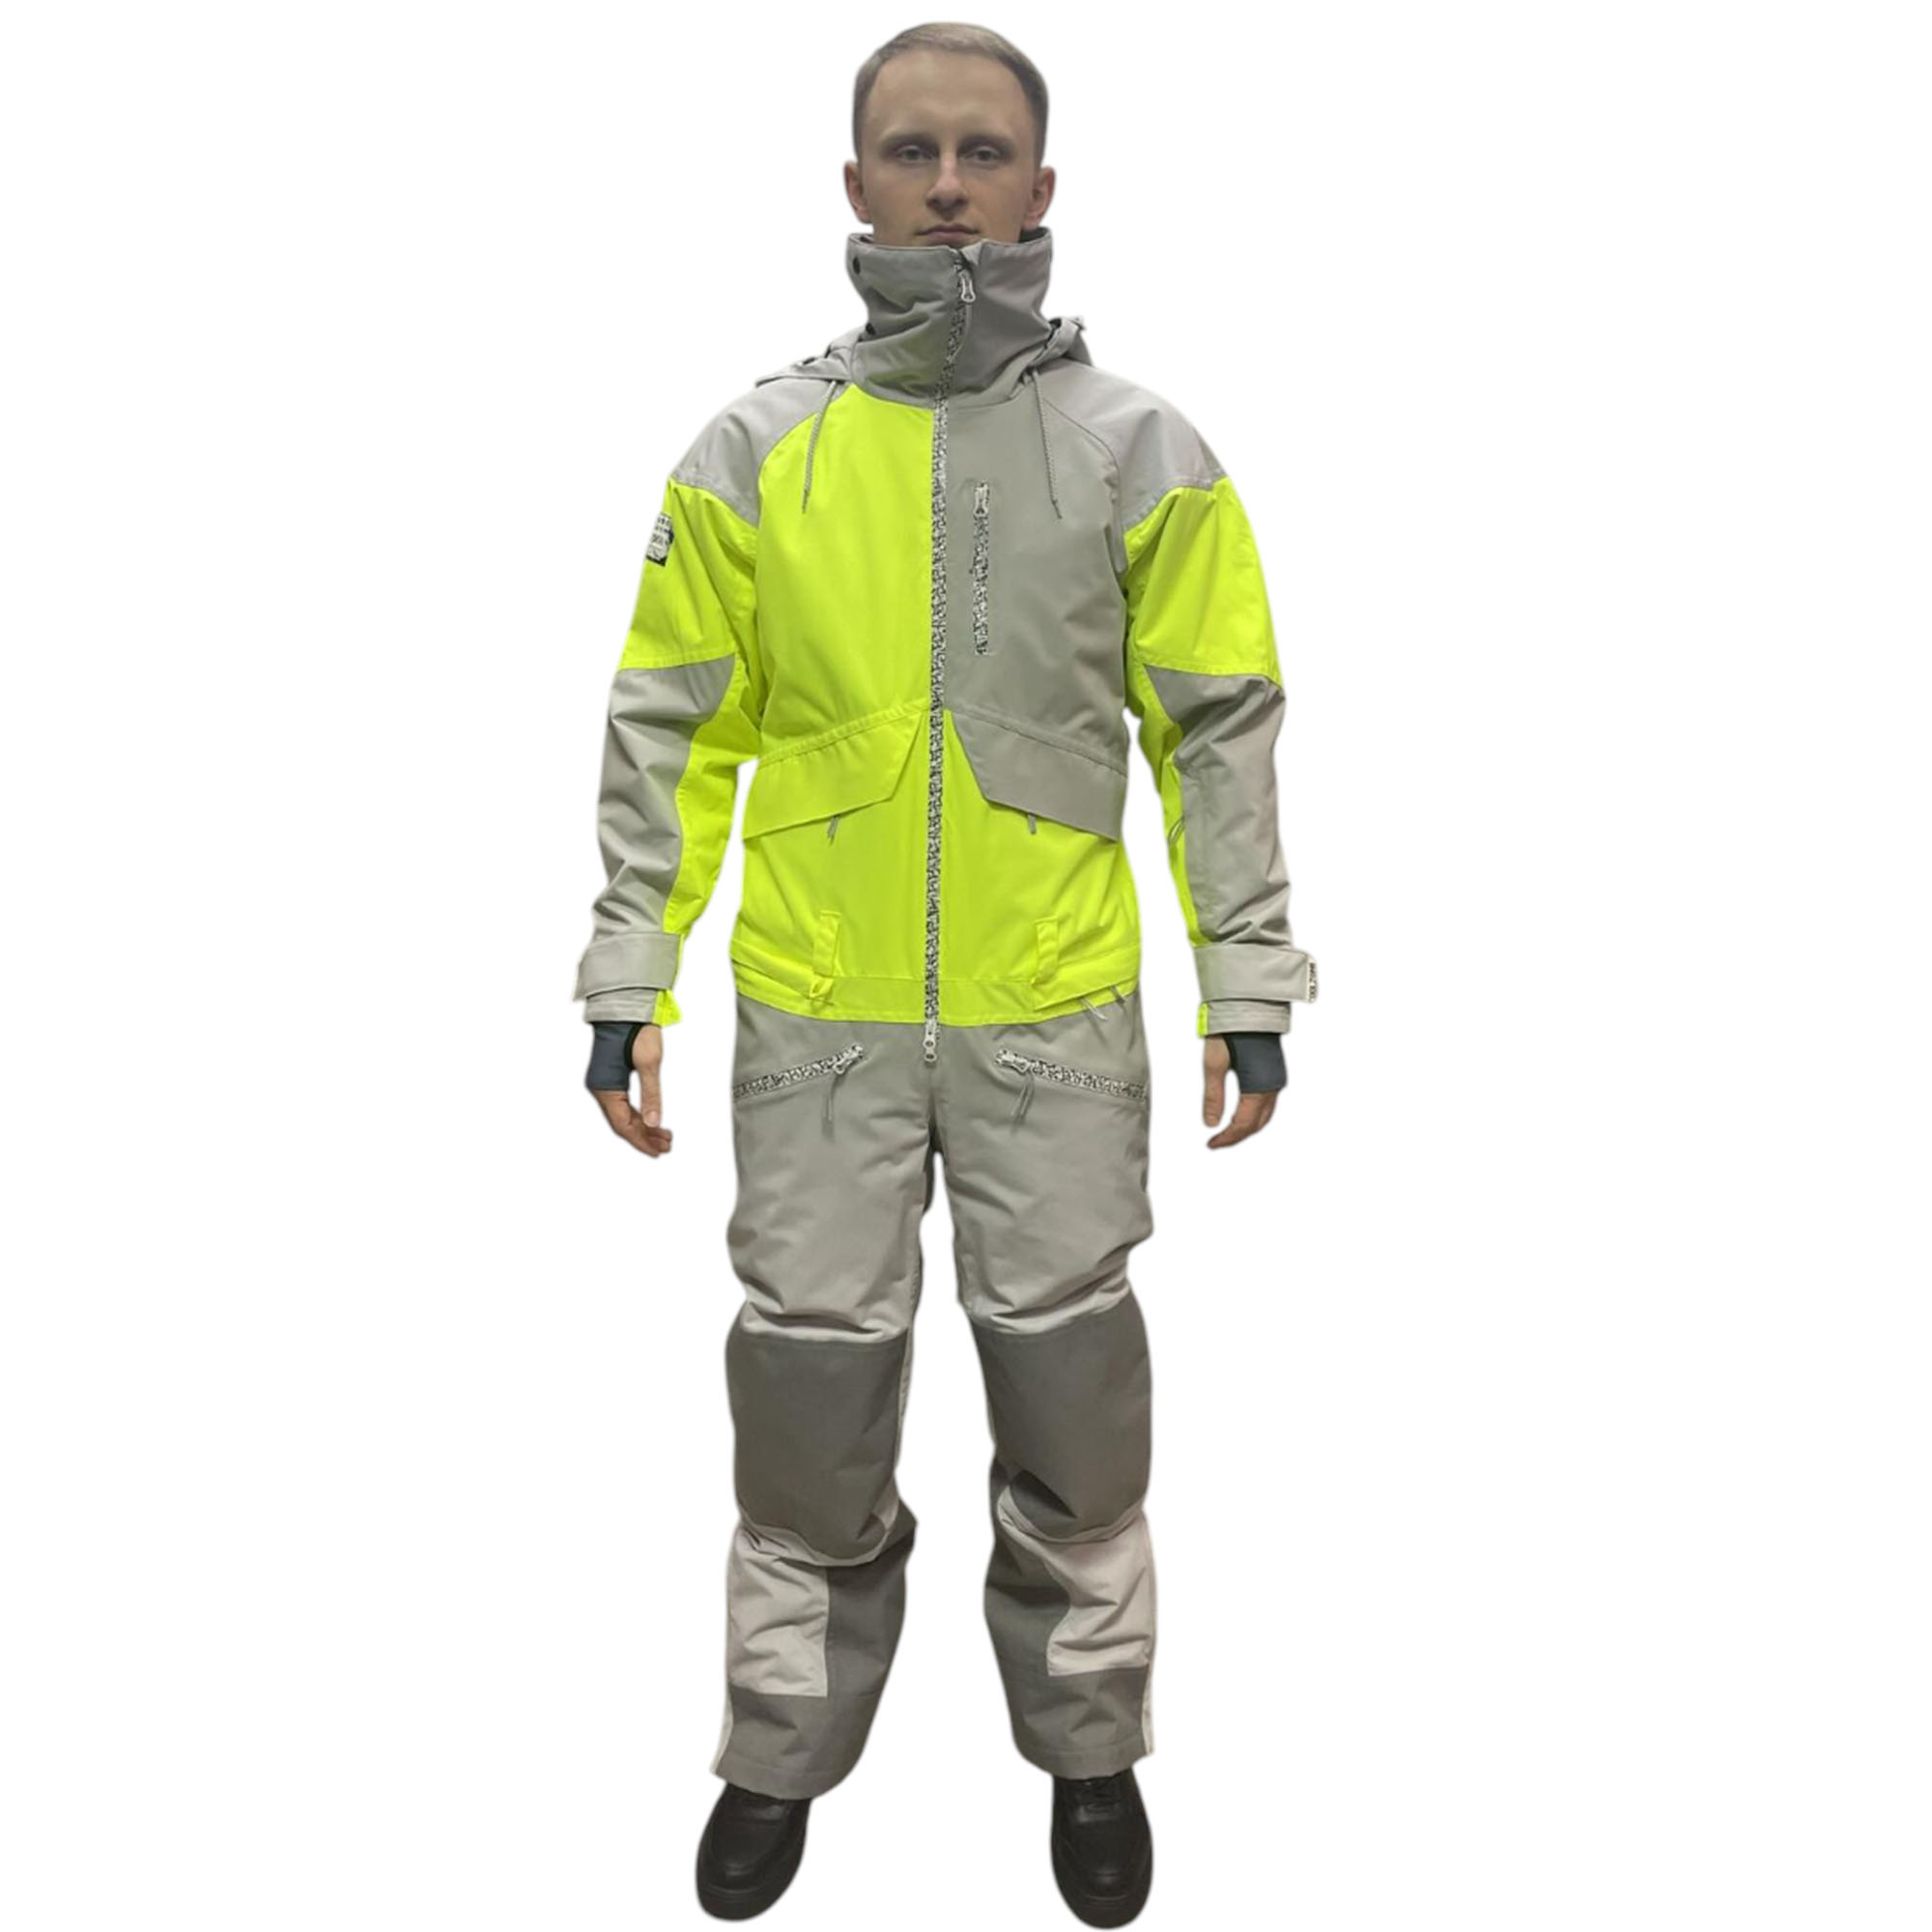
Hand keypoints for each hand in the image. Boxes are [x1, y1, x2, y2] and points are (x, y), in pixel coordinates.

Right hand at [589, 1022, 671, 1156]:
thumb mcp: (650, 1063)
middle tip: (666, 1147)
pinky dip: (639, 1115)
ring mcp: (605, 1082)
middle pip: (622, 1123)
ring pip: (623, 1115)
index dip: (641, 1140)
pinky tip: (653, 1122)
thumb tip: (655, 1123)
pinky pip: (623, 1104)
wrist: (627, 1007)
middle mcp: (601, 1087)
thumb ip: (652, 1095)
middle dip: (645, 1136)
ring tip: (664, 1137)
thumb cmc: (635, 1029)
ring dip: (644, 1127)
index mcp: (605, 1087)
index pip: (622, 1125)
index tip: (657, 1151)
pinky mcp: (612, 1077)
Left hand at [1201, 1034, 1277, 1148]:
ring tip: (1227, 1132)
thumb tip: (1211, 1124)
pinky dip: (1255, 1114)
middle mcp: (1273, 1085)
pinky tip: (1242, 1113)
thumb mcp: (1214, 1064)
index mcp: (1259, 1087)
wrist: (1249, 1004)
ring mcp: (1276, 1078)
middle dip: (1238, 1136)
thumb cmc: (1230, 1030)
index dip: (1227, 1138)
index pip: (1244, 1124)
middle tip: (1218, 1142)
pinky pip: (1268, 1102)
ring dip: (1248, 1126)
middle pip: (1258, 1123)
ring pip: (1265, 1114)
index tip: (1211, 1144)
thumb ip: (1213, 1096)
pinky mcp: (1274, 1071)